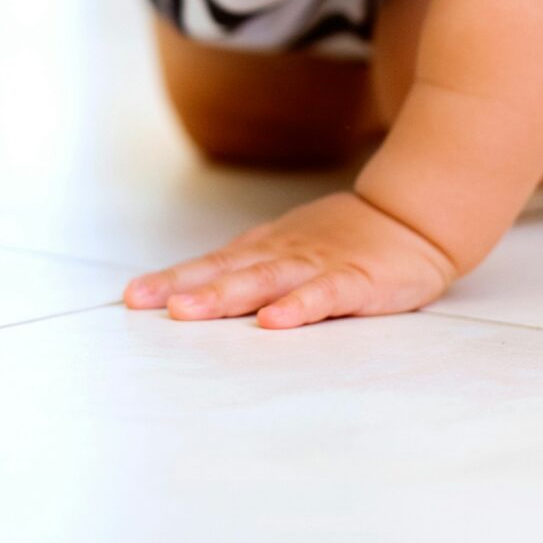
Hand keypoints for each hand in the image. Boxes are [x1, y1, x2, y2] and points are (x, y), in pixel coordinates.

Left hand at [121, 190, 461, 328]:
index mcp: (265, 251)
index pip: (210, 264)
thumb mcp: (286, 250)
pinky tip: (273, 322)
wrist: (411, 221)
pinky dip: (297, 307)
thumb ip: (246, 270)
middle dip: (183, 287)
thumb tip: (191, 291)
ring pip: (264, 281)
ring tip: (187, 311)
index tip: (132, 296)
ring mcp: (318, 266)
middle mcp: (282, 255)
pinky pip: (323, 295)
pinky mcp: (355, 281)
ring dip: (224, 295)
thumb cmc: (341, 241)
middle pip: (226, 271)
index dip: (170, 279)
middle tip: (144, 303)